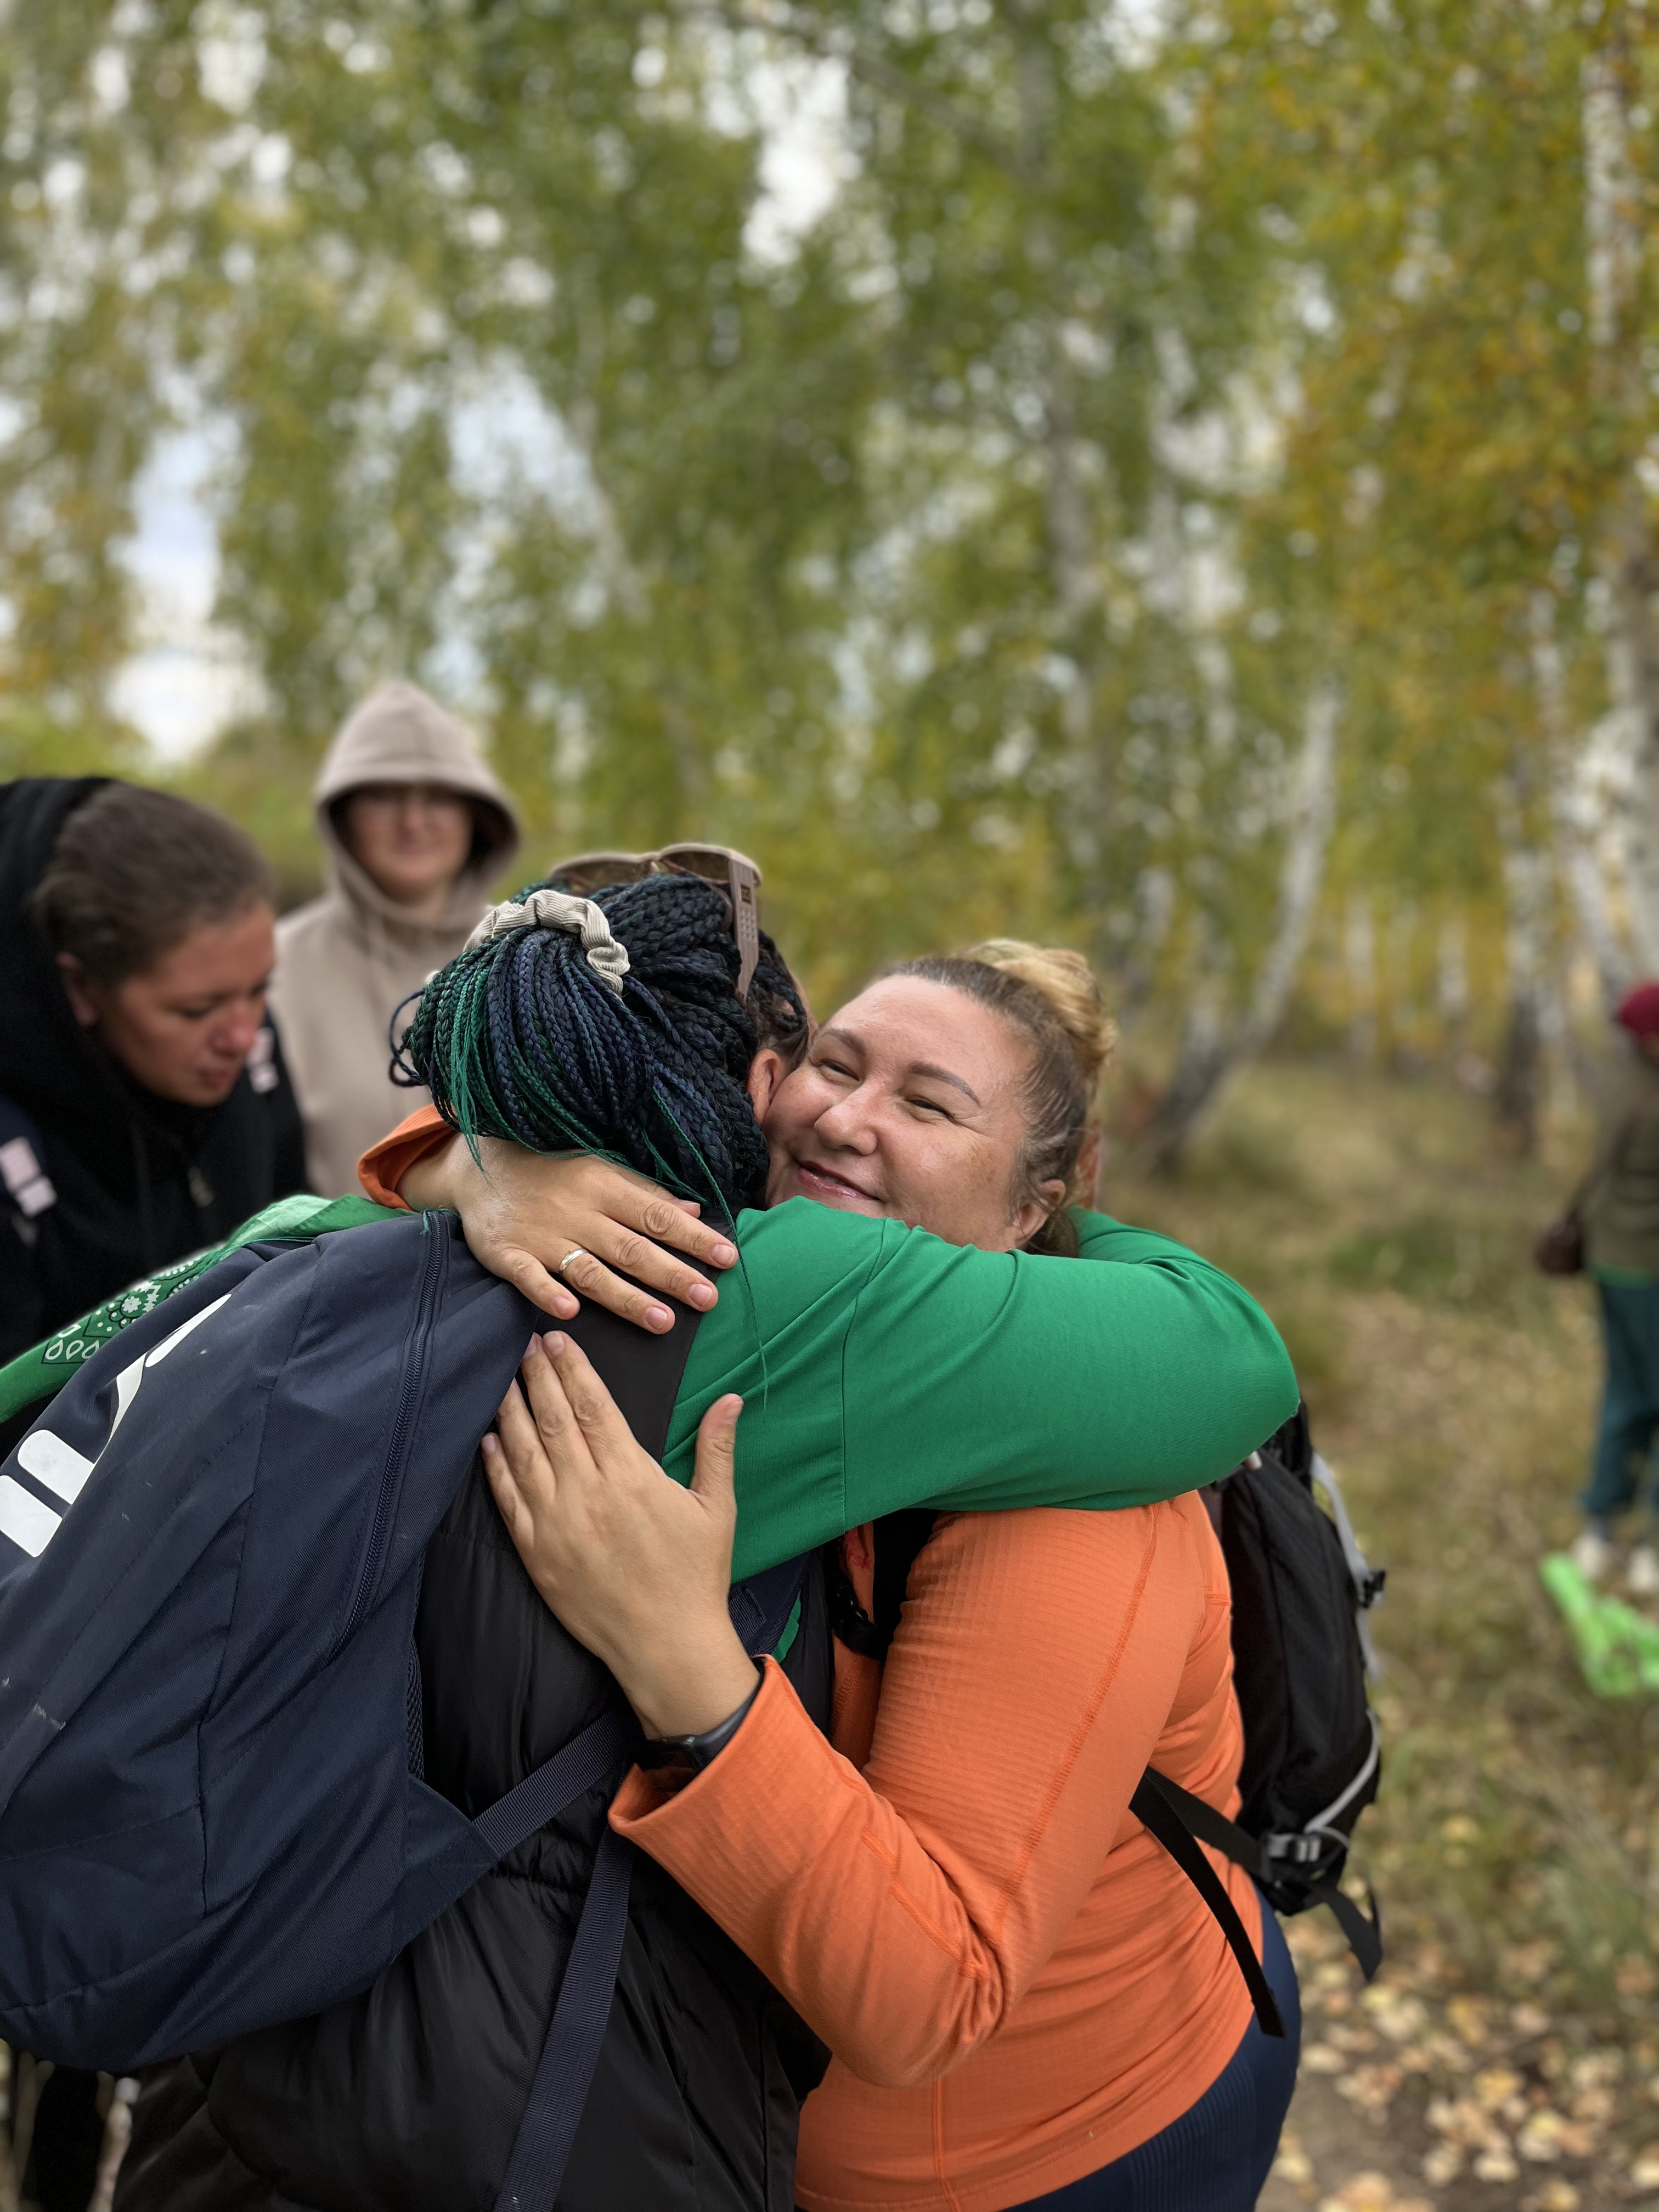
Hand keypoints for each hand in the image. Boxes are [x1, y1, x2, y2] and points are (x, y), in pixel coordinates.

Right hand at [403, 1137, 736, 1332]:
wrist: (480, 1168)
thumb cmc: (551, 1172)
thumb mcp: (600, 1170)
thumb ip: (646, 1193)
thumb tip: (694, 1212)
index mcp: (604, 1188)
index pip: (657, 1216)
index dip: (693, 1238)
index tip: (727, 1257)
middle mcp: (578, 1214)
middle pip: (632, 1249)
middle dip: (672, 1274)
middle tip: (708, 1298)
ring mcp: (542, 1237)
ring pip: (591, 1271)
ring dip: (627, 1297)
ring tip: (663, 1321)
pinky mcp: (508, 1255)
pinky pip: (529, 1277)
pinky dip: (547, 1293)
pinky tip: (570, 1312)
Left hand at [482, 1331, 758, 1738]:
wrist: (666, 1646)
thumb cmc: (695, 1576)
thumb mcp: (717, 1509)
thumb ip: (717, 1449)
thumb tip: (731, 1399)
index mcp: (631, 1477)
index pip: (594, 1407)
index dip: (574, 1369)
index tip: (558, 1340)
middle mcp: (587, 1493)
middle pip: (554, 1419)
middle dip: (538, 1377)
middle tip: (524, 1343)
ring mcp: (555, 1524)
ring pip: (524, 1452)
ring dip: (510, 1410)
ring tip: (502, 1379)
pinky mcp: (536, 1553)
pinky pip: (507, 1500)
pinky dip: (495, 1466)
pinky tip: (488, 1440)